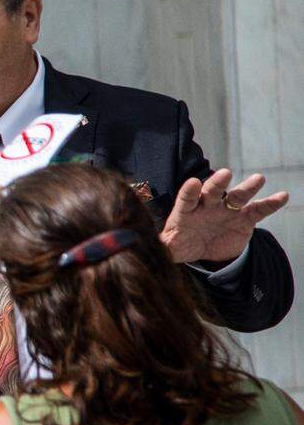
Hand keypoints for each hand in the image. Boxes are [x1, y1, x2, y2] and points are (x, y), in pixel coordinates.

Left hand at [160, 169, 288, 263]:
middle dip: (218, 183)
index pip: (186, 198)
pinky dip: (270, 203)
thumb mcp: (170, 247)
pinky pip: (258, 210)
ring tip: (258, 179)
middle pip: (212, 191)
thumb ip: (160, 246)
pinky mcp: (244, 219)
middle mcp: (207, 205)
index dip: (190, 191)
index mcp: (186, 211)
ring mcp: (227, 210)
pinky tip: (282, 196)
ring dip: (247, 187)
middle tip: (224, 173)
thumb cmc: (182, 244)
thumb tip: (142, 247)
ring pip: (237, 196)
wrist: (204, 250)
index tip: (193, 183)